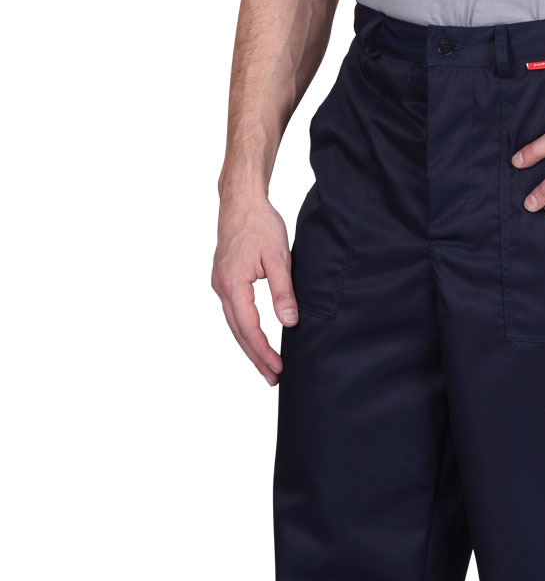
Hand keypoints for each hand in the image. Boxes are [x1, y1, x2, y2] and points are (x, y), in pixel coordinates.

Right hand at [212, 194, 296, 383]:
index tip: (279, 368)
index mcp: (233, 284)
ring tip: (266, 366)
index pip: (249, 328)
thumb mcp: (279, 258)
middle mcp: (221, 288)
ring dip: (249, 346)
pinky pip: (233, 312)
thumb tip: (289, 323)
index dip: (265, 351)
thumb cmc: (260, 224)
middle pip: (238, 332)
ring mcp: (219, 284)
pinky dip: (244, 329)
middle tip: (273, 379)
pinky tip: (255, 339)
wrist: (240, 202)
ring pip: (234, 324)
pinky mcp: (223, 280)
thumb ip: (283, 292)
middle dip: (256, 357)